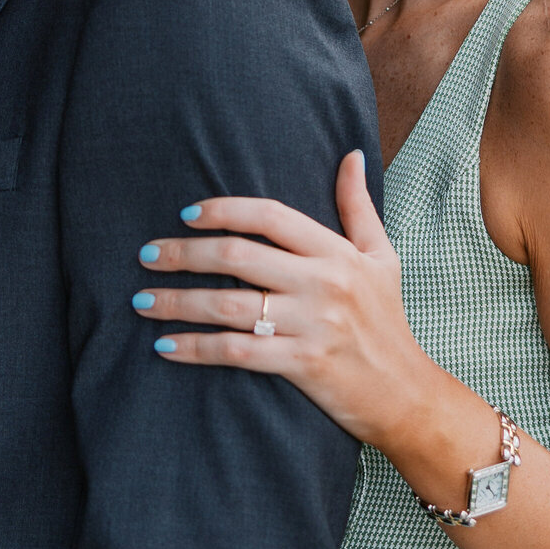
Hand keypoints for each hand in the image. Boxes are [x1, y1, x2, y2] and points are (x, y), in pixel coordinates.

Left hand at [134, 151, 436, 449]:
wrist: (407, 394)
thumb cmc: (387, 321)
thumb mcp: (381, 257)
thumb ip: (358, 206)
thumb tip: (352, 154)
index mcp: (336, 253)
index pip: (269, 217)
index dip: (223, 210)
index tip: (186, 214)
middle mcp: (323, 283)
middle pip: (238, 257)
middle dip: (183, 254)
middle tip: (146, 255)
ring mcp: (311, 325)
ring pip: (229, 306)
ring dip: (177, 302)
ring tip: (142, 301)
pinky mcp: (302, 365)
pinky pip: (236, 352)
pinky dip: (195, 348)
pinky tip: (165, 346)